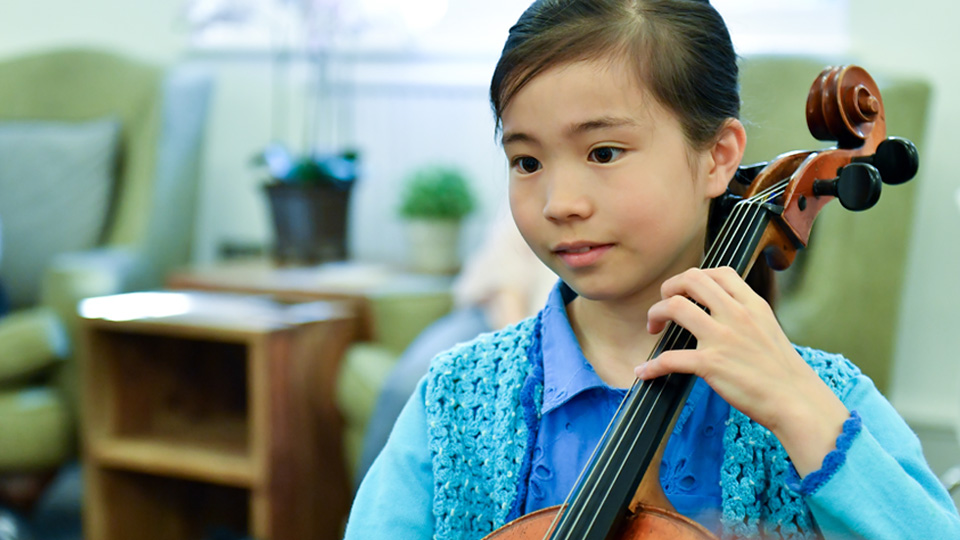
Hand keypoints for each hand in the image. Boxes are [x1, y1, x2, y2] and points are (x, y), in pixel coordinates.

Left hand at [634, 267, 848, 476]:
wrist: (796, 401)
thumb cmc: (783, 371)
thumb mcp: (770, 329)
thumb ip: (746, 315)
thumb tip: (722, 311)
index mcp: (752, 305)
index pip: (719, 272)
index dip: (695, 278)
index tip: (686, 293)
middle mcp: (736, 315)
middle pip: (691, 280)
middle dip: (668, 289)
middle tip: (664, 308)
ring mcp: (722, 338)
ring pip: (674, 306)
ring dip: (655, 314)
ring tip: (653, 328)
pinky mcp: (711, 364)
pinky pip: (669, 358)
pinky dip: (651, 366)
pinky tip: (644, 372)